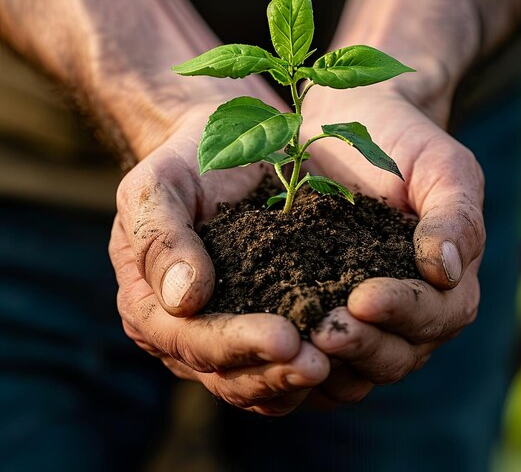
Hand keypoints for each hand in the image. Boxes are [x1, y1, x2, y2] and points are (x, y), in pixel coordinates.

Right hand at [110, 106, 329, 415]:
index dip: (237, 346)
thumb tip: (183, 300)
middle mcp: (189, 335)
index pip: (191, 341)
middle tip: (323, 362)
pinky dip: (320, 370)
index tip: (284, 337)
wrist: (227, 149)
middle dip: (277, 373)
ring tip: (343, 362)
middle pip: (230, 377)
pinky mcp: (269, 327)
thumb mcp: (158, 186)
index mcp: (151, 307)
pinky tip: (353, 353)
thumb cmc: (187, 165)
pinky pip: (291, 367)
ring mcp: (230, 338)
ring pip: (264, 385)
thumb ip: (160, 238)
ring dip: (302, 381)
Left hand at [301, 76, 483, 403]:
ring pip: (357, 364)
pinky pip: (317, 350)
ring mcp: (364, 316)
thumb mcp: (441, 166)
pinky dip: (299, 359)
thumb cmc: (404, 141)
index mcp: (448, 282)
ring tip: (295, 344)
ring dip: (330, 361)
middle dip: (362, 345)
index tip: (363, 298)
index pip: (437, 314)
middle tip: (323, 332)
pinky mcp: (322, 307)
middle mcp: (409, 310)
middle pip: (397, 353)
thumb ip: (455, 214)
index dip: (403, 312)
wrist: (353, 122)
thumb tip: (447, 271)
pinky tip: (271, 346)